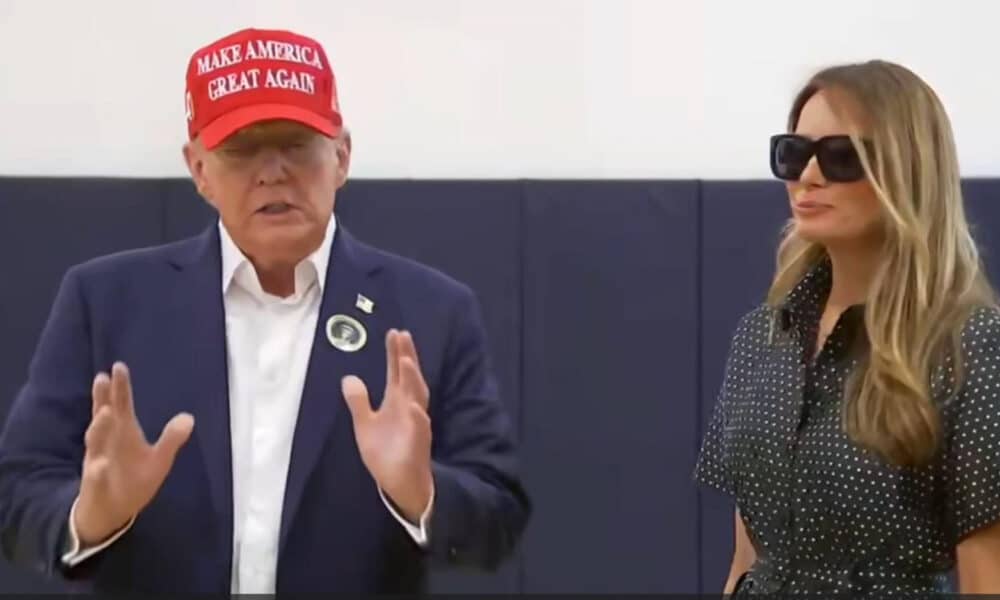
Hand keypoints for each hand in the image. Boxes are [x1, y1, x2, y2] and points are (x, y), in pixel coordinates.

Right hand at [74, 362, 193, 546]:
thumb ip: (171, 439)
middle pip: (103, 415)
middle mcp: (107, 441)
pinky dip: (98, 471)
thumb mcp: (159, 459)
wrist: (112, 511)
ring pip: (95, 442)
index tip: (119, 366)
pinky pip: (96, 477)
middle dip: (103, 398)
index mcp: (123, 432)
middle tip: (104, 377)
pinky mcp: (95, 484)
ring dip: (99, 427)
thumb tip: (189, 417)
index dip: (120, 387)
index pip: (121, 405)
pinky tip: (101, 465)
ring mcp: (98, 461)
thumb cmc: (134, 479)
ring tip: (106, 411)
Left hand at [342, 329, 432, 522]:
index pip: (397, 372)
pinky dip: (418, 417)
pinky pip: (420, 429)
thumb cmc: (386, 452)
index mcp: (397, 402)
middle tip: (402, 336)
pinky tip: (413, 406)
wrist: (399, 483)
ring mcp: (416, 424)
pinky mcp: (418, 443)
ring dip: (412, 380)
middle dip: (407, 357)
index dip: (396, 353)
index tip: (394, 333)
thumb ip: (359, 402)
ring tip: (405, 361)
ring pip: (417, 398)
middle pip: (410, 378)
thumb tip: (348, 378)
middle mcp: (409, 408)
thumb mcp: (365, 425)